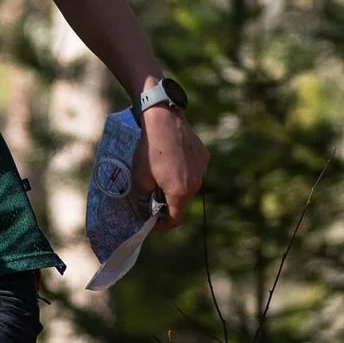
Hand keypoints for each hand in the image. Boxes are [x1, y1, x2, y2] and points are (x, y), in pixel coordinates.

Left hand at [141, 104, 207, 224]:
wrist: (163, 119)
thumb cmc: (149, 149)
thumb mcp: (139, 177)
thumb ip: (145, 195)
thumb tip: (148, 200)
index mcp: (180, 192)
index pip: (176, 219)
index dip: (163, 224)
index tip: (154, 221)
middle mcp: (196, 183)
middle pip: (182, 201)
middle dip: (168, 201)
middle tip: (153, 193)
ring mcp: (202, 169)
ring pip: (189, 185)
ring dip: (176, 184)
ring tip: (162, 172)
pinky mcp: (204, 155)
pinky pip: (194, 169)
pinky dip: (184, 170)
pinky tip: (172, 157)